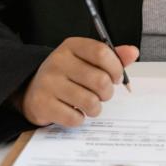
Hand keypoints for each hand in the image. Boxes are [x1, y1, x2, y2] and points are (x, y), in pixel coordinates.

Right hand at [19, 38, 138, 127]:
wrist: (32, 89)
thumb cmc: (67, 74)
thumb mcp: (86, 59)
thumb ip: (111, 56)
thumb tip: (133, 52)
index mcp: (72, 46)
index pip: (102, 52)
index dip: (116, 68)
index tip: (117, 77)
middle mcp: (58, 61)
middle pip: (99, 80)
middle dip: (108, 92)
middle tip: (103, 94)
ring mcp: (48, 82)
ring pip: (89, 101)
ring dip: (96, 108)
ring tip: (90, 104)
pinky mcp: (42, 104)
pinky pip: (74, 118)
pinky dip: (80, 119)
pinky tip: (75, 112)